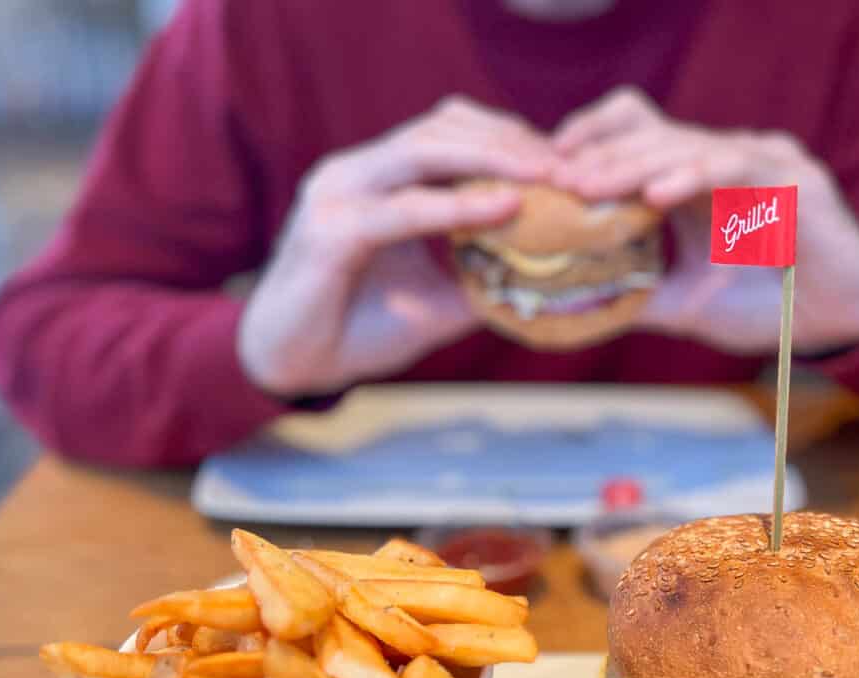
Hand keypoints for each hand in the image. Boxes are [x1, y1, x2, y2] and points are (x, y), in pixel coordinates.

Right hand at [238, 97, 558, 396]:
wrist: (292, 367)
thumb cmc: (359, 329)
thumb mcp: (438, 300)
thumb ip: (484, 277)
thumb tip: (552, 276)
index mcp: (377, 177)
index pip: (448, 131)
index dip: (507, 138)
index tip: (564, 162)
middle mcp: (355, 172)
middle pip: (440, 128)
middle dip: (509, 141)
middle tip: (567, 165)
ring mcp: (338, 194)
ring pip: (422, 152)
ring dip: (490, 159)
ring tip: (545, 177)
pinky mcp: (329, 232)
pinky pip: (403, 210)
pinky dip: (457, 207)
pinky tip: (505, 209)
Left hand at [553, 88, 858, 355]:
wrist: (839, 320)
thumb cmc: (766, 303)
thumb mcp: (684, 300)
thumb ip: (634, 291)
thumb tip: (566, 302)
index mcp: (697, 178)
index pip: (638, 134)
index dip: (592, 141)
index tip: (547, 171)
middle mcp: (726, 159)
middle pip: (654, 138)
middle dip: (600, 159)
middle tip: (554, 180)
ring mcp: (761, 162)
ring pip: (689, 146)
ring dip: (635, 165)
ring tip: (590, 185)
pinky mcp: (793, 179)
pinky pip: (737, 166)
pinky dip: (694, 177)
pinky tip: (656, 193)